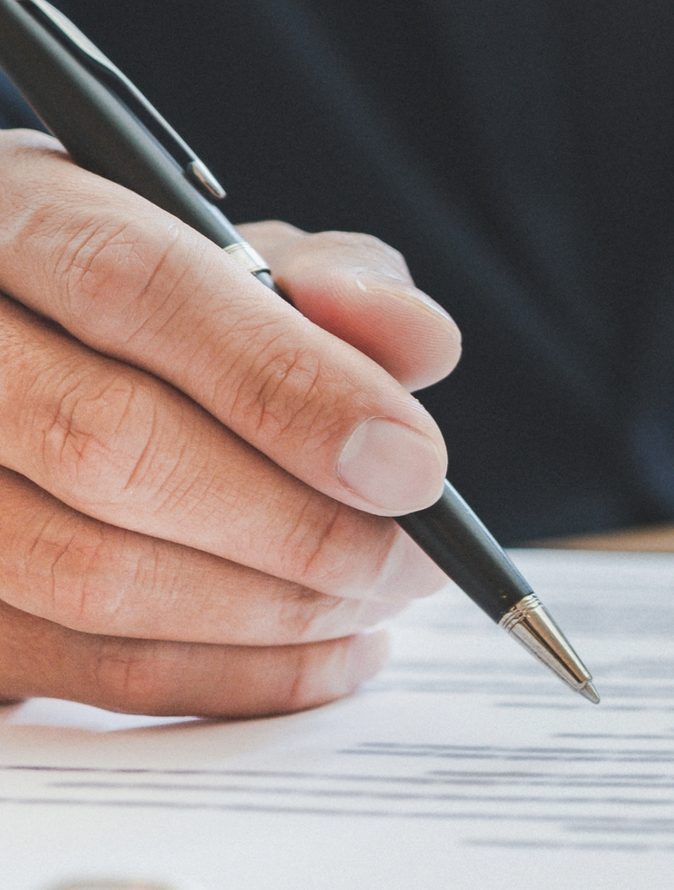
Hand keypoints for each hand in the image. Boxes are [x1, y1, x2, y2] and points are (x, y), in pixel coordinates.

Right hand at [0, 132, 460, 716]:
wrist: (25, 351)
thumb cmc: (155, 297)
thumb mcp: (242, 251)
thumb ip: (342, 281)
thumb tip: (418, 344)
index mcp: (14, 212)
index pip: (140, 287)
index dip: (288, 384)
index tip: (415, 466)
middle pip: (110, 446)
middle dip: (299, 523)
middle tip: (415, 558)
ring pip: (87, 574)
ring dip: (269, 613)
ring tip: (379, 602)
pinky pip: (78, 666)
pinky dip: (227, 678)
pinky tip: (325, 655)